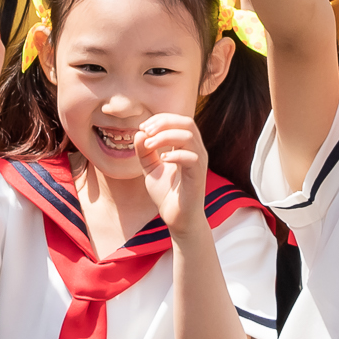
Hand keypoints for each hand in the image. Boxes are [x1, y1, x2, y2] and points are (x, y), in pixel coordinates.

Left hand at [136, 111, 209, 227]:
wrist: (177, 219)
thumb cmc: (167, 194)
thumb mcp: (151, 169)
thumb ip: (145, 152)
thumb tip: (139, 133)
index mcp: (187, 147)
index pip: (179, 121)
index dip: (161, 119)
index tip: (142, 127)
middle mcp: (196, 151)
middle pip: (187, 122)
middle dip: (164, 122)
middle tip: (146, 131)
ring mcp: (199, 163)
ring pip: (189, 136)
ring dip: (166, 136)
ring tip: (149, 145)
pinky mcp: (198, 176)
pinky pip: (191, 158)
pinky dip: (174, 154)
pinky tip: (161, 159)